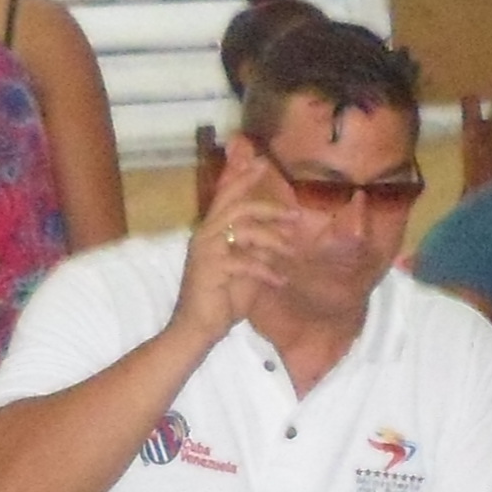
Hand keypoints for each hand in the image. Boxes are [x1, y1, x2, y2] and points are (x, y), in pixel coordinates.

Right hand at [178, 168, 308, 343]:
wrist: (197, 328)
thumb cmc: (221, 299)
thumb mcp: (245, 270)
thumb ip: (256, 250)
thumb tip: (277, 237)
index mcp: (210, 232)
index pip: (225, 196)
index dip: (241, 177)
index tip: (262, 162)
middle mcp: (205, 235)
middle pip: (237, 205)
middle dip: (268, 206)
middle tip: (294, 215)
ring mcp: (206, 250)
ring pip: (244, 230)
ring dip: (272, 240)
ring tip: (291, 253)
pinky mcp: (211, 268)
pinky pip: (245, 261)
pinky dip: (266, 270)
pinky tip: (280, 281)